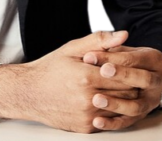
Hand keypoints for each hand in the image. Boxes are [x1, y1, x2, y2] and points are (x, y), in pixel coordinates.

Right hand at [0, 30, 137, 132]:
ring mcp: (88, 116)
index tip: (132, 64)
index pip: (125, 75)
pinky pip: (110, 120)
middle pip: (127, 93)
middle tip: (131, 75)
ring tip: (119, 86)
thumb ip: (100, 41)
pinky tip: (107, 98)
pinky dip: (112, 110)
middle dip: (131, 83)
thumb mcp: (72, 49)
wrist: (30, 93)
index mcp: (86, 76)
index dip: (131, 69)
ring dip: (124, 98)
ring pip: (121, 108)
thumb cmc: (51, 68)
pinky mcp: (86, 128)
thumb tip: (123, 34)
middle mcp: (88, 99)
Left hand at [82, 45, 161, 130]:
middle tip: (102, 72)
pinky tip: (97, 121)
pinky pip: (128, 122)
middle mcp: (158, 82)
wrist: (125, 72)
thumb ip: (111, 40)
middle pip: (143, 80)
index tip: (90, 56)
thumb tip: (119, 35)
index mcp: (155, 60)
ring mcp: (151, 101)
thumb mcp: (114, 46)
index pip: (134, 58)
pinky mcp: (141, 116)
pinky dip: (113, 123)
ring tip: (96, 99)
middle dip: (121, 75)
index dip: (112, 57)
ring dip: (116, 103)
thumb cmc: (117, 57)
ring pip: (137, 105)